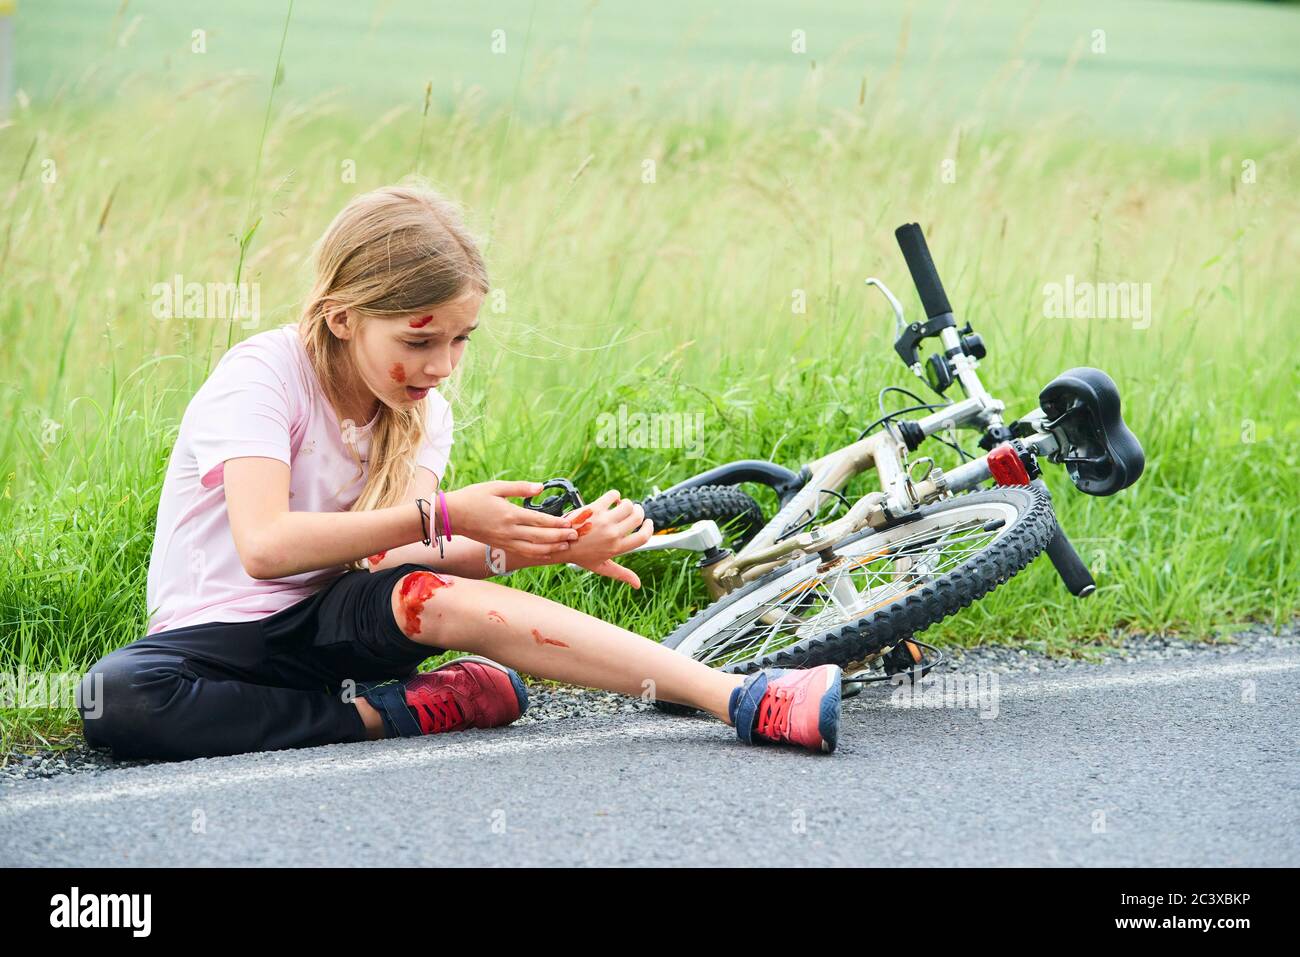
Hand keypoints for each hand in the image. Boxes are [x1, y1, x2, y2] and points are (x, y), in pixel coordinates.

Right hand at [444, 481, 578, 560]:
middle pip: (540, 537)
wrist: (452, 515)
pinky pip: (523, 553)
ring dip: (551, 548)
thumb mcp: (495, 487)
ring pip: (533, 549)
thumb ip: (519, 488)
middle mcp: (509, 531)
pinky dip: (538, 554)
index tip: (570, 522)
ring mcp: (505, 541)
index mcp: (509, 514)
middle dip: (559, 537)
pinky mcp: (501, 545)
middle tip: (575, 535)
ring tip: (565, 546)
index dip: (556, 523)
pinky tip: (548, 553)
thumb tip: (540, 487)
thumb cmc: (473, 497)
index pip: (539, 521)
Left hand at [561, 489, 653, 587]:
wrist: (560, 544)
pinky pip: (613, 495)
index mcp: (617, 547)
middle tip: (634, 511)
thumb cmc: (581, 556)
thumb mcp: (602, 567)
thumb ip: (622, 574)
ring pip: (627, 504)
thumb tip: (638, 585)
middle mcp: (612, 534)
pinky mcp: (594, 508)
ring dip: (627, 503)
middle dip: (639, 511)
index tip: (648, 522)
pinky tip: (611, 500)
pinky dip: (615, 495)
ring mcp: (604, 520)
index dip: (649, 527)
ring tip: (621, 506)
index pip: (644, 537)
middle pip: (638, 517)